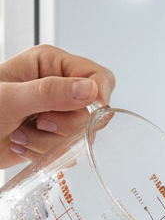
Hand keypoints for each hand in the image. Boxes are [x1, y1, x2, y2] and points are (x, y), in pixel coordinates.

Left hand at [0, 44, 114, 168]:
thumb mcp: (10, 98)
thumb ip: (49, 93)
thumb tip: (89, 90)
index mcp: (50, 65)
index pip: (96, 76)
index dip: (99, 94)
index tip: (93, 110)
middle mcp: (58, 89)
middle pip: (89, 114)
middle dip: (61, 125)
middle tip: (36, 121)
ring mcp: (55, 116)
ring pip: (78, 138)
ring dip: (47, 143)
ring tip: (21, 134)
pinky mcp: (51, 139)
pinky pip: (66, 154)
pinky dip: (43, 155)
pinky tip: (23, 146)